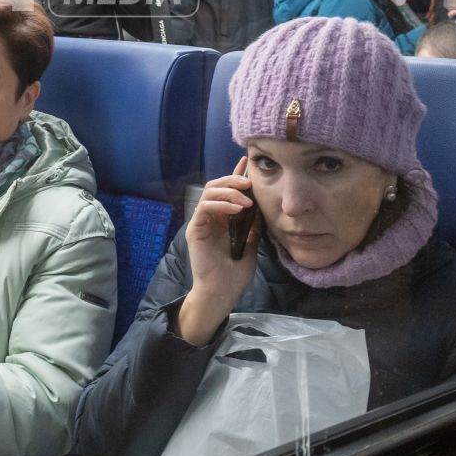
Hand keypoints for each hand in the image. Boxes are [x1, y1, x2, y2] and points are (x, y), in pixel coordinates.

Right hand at [176, 163, 260, 345]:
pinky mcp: (195, 229)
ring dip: (229, 190)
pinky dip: (221, 203)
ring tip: (246, 197)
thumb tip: (261, 209)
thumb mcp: (250, 245)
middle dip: (233, 179)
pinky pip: (205, 207)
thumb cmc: (234, 273)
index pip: (227, 192)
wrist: (222, 291)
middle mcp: (210, 217)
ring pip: (210, 192)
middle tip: (250, 181)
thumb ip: (253, 227)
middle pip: (216, 186)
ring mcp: (201, 222)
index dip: (236, 175)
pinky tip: (238, 209)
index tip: (247, 164)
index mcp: (222, 219)